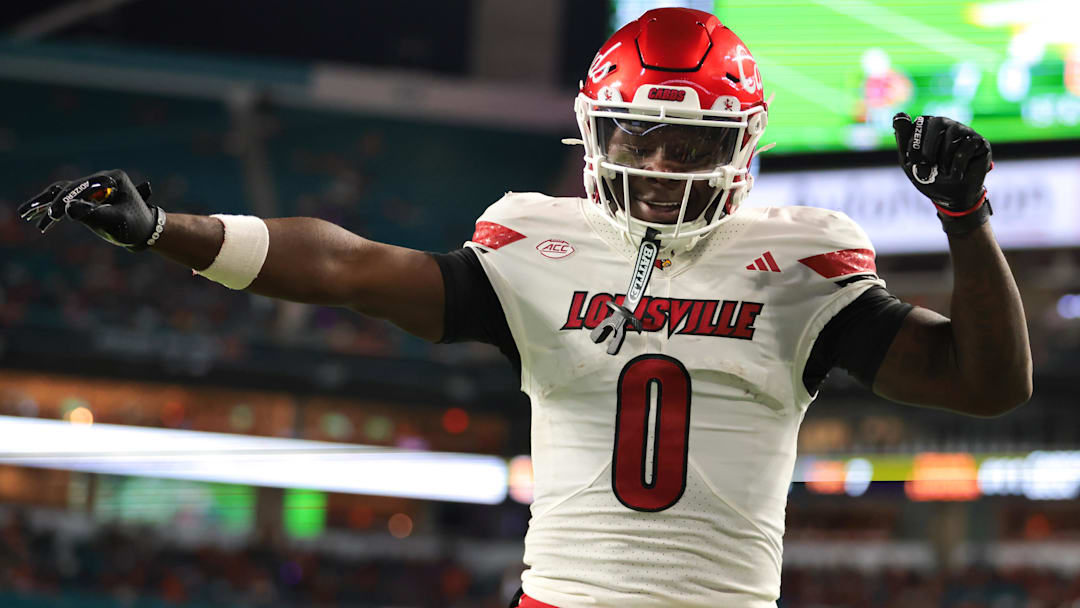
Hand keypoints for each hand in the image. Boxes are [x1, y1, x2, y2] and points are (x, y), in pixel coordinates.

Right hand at [18, 169, 164, 249]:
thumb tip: (68, 208)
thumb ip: (93, 214)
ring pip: (64, 191)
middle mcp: (101, 179)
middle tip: (32, 214)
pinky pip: (66, 200)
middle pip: (70, 187)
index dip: (66, 200)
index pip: (83, 187)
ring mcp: (93, 187)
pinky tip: (39, 220)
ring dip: (45, 202)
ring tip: (25, 213)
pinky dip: (52, 208)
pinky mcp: (88, 197)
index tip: (55, 214)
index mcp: (112, 179)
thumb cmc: (135, 226)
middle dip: (50, 201)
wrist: (146, 232)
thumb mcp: (116, 222)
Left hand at [893, 114, 992, 233]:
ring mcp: (964, 131)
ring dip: (943, 162)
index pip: (918, 123)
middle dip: (927, 150)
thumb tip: (898, 115)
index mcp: (928, 126)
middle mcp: (947, 123)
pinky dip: (957, 166)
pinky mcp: (980, 141)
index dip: (914, 145)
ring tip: (944, 172)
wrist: (951, 197)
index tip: (914, 161)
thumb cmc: (928, 177)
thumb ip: (903, 138)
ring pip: (951, 138)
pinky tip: (958, 173)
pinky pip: (965, 148)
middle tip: (927, 167)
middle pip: (936, 124)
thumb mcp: (909, 160)